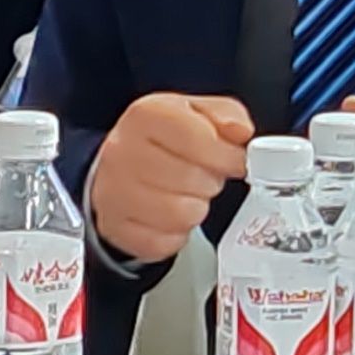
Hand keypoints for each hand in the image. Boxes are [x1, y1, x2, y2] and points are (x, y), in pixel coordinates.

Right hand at [90, 93, 254, 264]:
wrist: (122, 165)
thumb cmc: (163, 139)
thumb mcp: (196, 111)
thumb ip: (226, 115)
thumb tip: (240, 131)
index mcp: (145, 116)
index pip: (195, 137)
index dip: (226, 154)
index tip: (236, 161)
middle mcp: (122, 151)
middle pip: (191, 178)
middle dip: (211, 181)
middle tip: (207, 176)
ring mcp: (114, 192)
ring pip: (180, 215)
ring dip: (196, 208)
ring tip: (189, 194)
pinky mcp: (116, 227)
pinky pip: (163, 243)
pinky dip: (177, 233)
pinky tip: (172, 214)